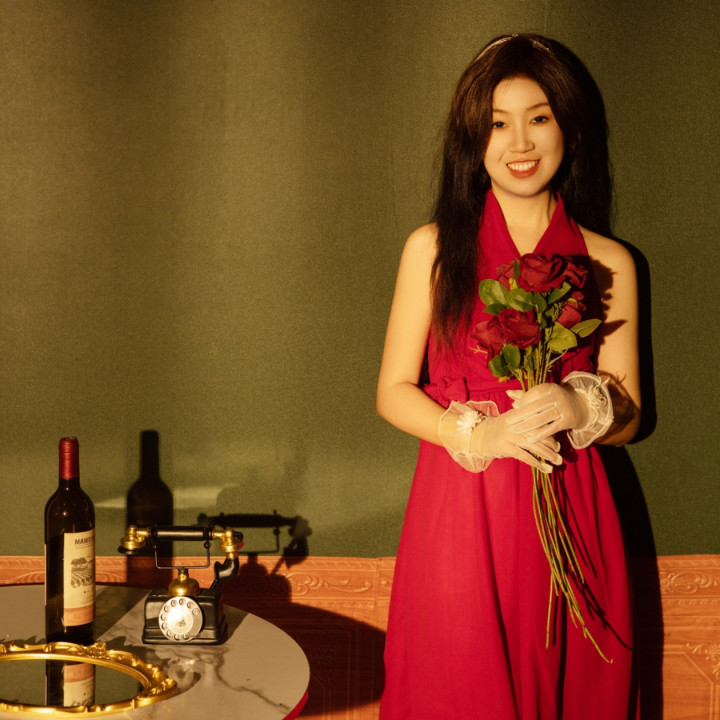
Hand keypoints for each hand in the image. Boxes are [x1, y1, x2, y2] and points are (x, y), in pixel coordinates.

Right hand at [438, 401, 561, 472]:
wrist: (476, 435)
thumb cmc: (496, 429)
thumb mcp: (510, 419)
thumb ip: (525, 418)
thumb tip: (545, 424)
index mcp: (518, 415)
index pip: (538, 421)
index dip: (550, 431)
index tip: (558, 440)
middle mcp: (514, 424)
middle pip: (538, 433)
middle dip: (551, 444)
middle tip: (560, 453)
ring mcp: (509, 435)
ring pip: (533, 445)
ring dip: (548, 454)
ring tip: (557, 462)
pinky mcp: (504, 446)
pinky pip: (524, 455)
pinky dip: (536, 462)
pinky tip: (545, 468)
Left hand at [507, 372, 613, 447]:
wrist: (581, 406)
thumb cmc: (555, 399)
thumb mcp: (544, 394)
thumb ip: (526, 394)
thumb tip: (508, 393)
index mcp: (550, 387)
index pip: (534, 394)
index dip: (523, 401)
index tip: (513, 408)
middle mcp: (558, 396)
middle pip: (536, 407)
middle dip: (520, 415)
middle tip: (508, 422)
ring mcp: (564, 409)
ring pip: (542, 418)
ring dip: (526, 426)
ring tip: (514, 431)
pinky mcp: (568, 420)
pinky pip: (551, 429)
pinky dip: (540, 435)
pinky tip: (529, 440)